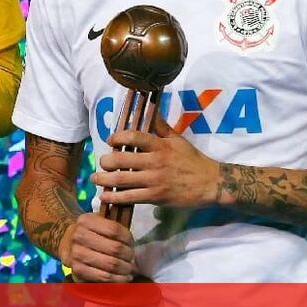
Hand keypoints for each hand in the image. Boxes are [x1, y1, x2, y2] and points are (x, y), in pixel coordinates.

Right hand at [67, 213, 135, 282]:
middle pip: (115, 248)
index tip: (131, 243)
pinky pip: (104, 277)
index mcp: (86, 221)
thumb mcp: (98, 220)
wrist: (66, 243)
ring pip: (111, 264)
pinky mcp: (78, 270)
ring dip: (126, 268)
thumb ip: (113, 222)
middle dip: (129, 255)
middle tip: (132, 257)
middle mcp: (79, 236)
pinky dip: (119, 279)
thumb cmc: (90, 232)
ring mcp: (77, 254)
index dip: (128, 238)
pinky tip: (124, 277)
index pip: (114, 230)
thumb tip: (131, 232)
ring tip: (130, 268)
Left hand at [92, 117, 219, 207]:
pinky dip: (115, 197)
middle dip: (106, 161)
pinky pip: (130, 197)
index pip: (134, 137)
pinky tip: (105, 196)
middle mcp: (155, 161)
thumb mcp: (178, 139)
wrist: (211, 183)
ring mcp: (155, 180)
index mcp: (160, 145)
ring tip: (96, 179)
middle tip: (101, 162)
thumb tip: (149, 109)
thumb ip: (160, 126)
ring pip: (122, 179)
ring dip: (104, 179)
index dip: (117, 137)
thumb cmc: (192, 160)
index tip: (110, 140)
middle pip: (122, 160)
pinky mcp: (156, 197)